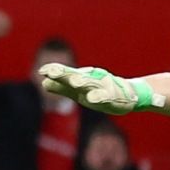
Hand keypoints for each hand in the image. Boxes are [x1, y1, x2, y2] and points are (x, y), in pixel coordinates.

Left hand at [36, 62, 160, 114]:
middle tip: (52, 72)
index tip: (42, 71)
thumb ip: (62, 87)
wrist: (127, 96)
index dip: (56, 72)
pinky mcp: (113, 96)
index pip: (67, 74)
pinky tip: (90, 98)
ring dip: (83, 82)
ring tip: (74, 82)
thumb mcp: (78, 91)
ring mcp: (102, 88)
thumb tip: (43, 83)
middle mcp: (91, 81)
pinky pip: (105, 96)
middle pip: (76, 77)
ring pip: (91, 84)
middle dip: (65, 74)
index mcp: (82, 80)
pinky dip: (99, 96)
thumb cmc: (98, 91)